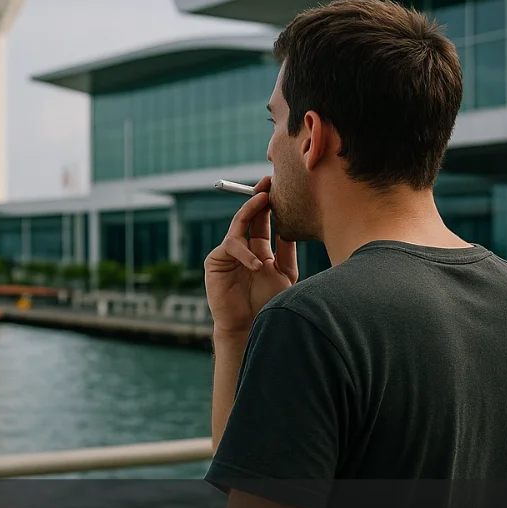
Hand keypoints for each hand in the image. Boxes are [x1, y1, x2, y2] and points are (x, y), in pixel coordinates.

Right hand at [204, 176, 298, 334]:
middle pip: (248, 217)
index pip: (262, 221)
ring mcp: (227, 254)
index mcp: (258, 249)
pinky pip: (230, 248)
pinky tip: (258, 264)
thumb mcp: (284, 273)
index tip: (279, 186)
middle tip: (268, 182)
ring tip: (265, 201)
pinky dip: (245, 254)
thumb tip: (291, 226)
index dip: (269, 204)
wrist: (250, 325)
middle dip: (257, 197)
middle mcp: (242, 248)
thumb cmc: (268, 303)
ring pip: (237, 226)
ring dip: (251, 212)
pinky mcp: (215, 261)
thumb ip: (287, 251)